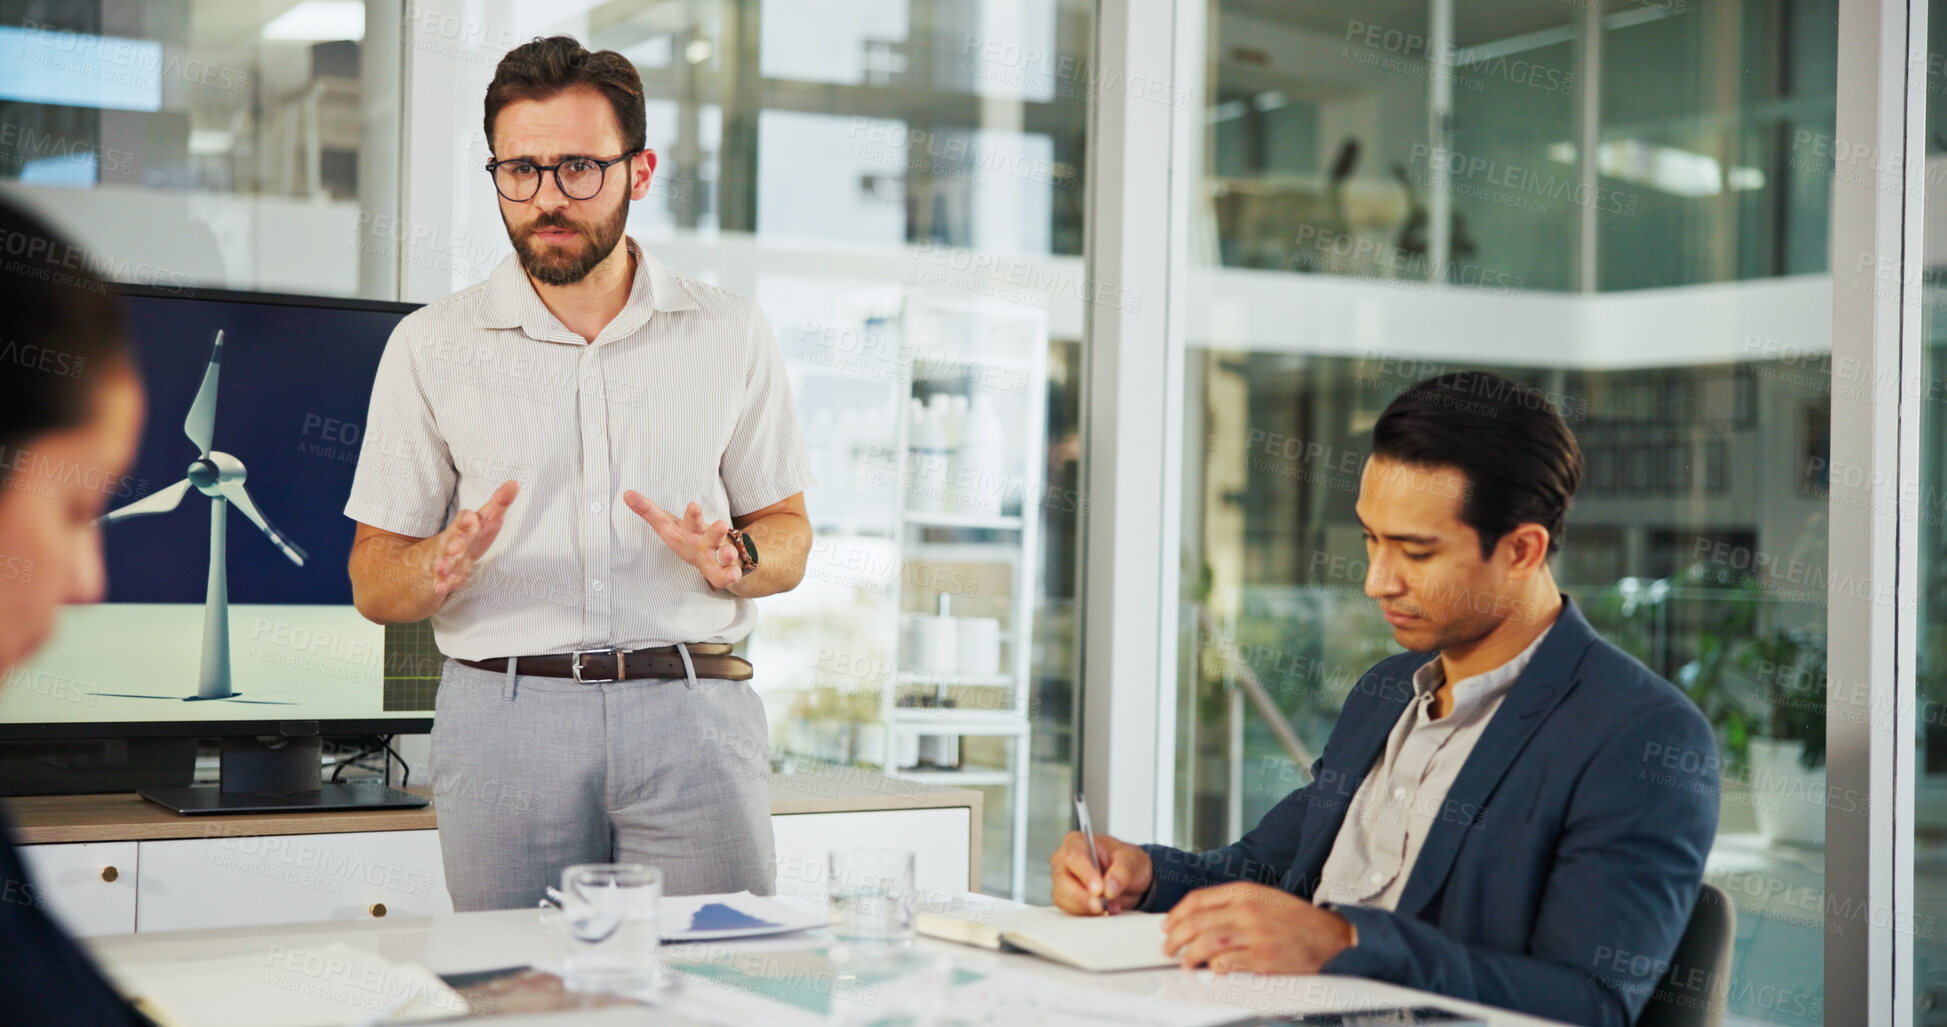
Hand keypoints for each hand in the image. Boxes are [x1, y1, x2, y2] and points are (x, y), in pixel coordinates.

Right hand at [428, 480, 518, 596]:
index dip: (468, 520)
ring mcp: (444, 561)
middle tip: (456, 544)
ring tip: (442, 567)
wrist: (434, 559)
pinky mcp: (440, 579)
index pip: (465, 521)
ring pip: (443, 561)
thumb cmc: (468, 538)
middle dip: (455, 540)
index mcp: (464, 528)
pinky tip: (442, 588)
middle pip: (452, 540)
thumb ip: (499, 503)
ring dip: (444, 563)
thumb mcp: (485, 520)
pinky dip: (441, 585)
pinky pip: (440, 583)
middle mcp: (451, 542)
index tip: (472, 518)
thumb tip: (515, 483)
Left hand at [623, 491, 742, 590]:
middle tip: (721, 525)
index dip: (692, 514)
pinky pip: (728, 575)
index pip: (689, 520)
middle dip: (716, 530)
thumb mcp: (668, 525)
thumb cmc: (689, 538)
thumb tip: (626, 493)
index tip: (693, 505)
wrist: (722, 555)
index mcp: (691, 529)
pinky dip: (732, 575)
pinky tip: (733, 575)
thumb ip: (648, 511)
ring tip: (727, 554)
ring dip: (726, 553)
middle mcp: (706, 539)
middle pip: (712, 534)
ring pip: (724, 553)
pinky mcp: (723, 572)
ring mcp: (717, 555)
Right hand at [1050, 830, 1151, 915]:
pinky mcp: (1065, 898)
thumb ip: (1122, 873)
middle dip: (1082, 896)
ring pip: (1063, 897)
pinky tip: (1103, 910)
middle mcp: (1064, 860)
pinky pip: (1069, 909)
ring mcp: (1062, 880)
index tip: (1098, 890)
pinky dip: (1086, 913)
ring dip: (1086, 907)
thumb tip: (1109, 888)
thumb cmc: (1126, 862)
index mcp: (1077, 842)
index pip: (1074, 857)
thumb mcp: (1131, 861)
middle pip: (1062, 879)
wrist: (1130, 880)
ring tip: (1110, 906)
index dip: (1085, 874)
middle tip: (1102, 905)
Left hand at [1161, 882, 1353, 973]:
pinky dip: (1214, 967)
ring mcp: (1254, 933)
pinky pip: (1227, 962)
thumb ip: (1232, 904)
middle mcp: (1247, 909)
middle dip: (1175, 937)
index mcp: (1245, 892)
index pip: (1198, 899)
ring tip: (1185, 962)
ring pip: (1206, 943)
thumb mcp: (1263, 898)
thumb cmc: (1297, 919)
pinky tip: (1212, 969)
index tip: (1168, 925)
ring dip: (1189, 955)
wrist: (1331, 935)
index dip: (1177, 914)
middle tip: (1169, 948)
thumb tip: (1200, 917)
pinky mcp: (1263, 957)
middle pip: (1196, 922)